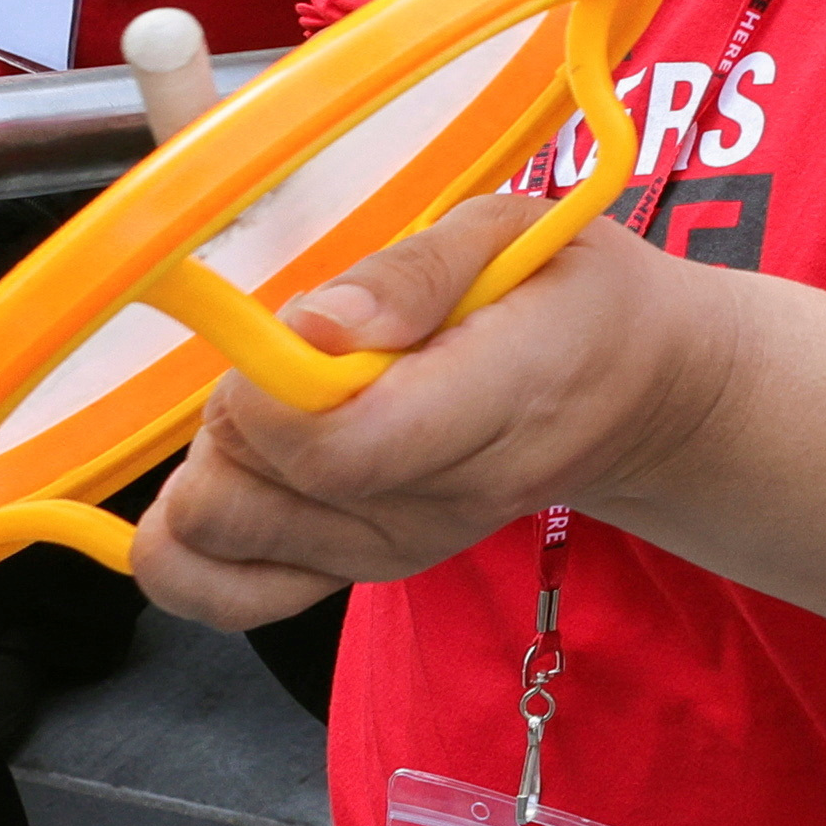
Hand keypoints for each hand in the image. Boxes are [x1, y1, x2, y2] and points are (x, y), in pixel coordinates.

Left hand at [136, 193, 717, 631]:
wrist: (632, 392)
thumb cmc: (566, 296)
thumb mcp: (514, 231)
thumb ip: (411, 272)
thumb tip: (311, 324)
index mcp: (490, 409)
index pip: (338, 450)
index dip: (269, 395)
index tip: (291, 328)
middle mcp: (436, 505)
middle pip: (253, 499)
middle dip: (231, 415)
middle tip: (293, 354)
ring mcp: (394, 552)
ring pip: (217, 545)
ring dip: (215, 464)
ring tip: (278, 407)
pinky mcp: (361, 571)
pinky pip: (228, 593)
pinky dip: (192, 546)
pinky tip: (227, 478)